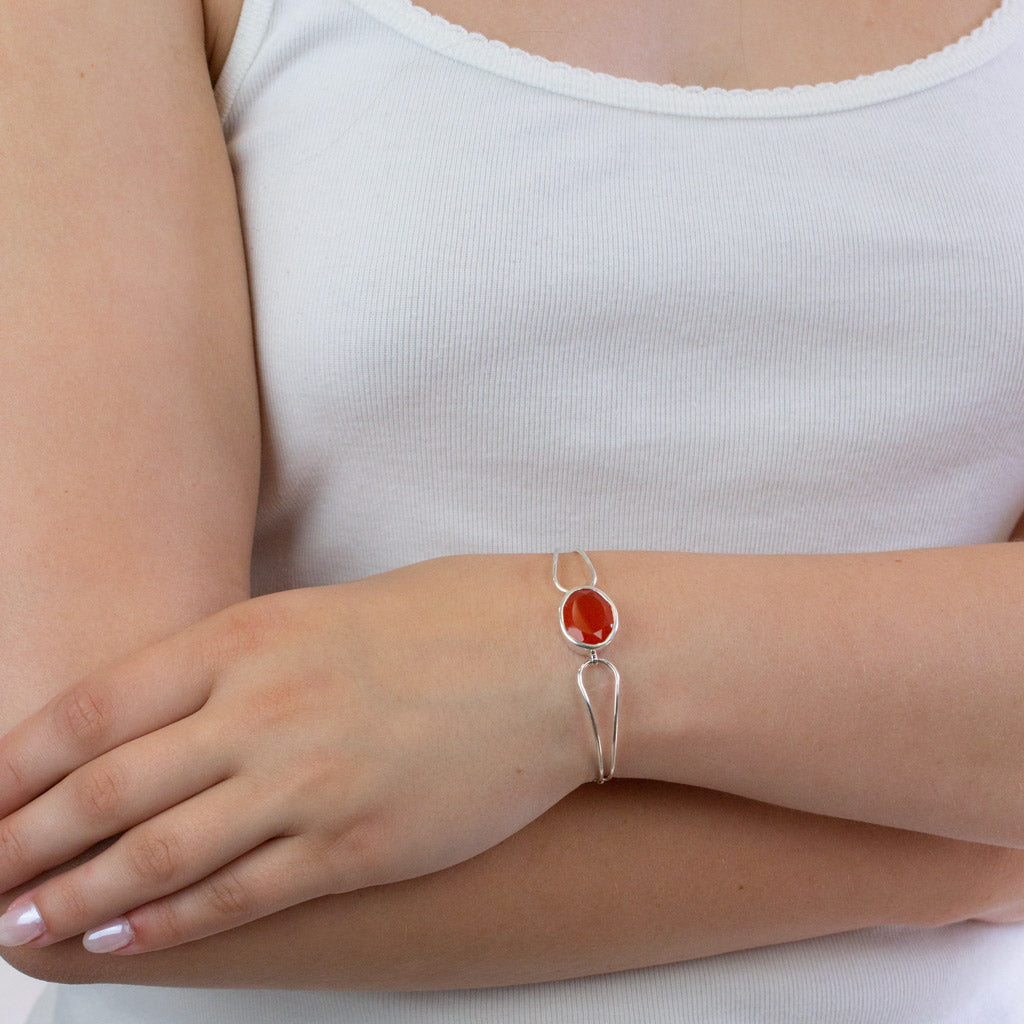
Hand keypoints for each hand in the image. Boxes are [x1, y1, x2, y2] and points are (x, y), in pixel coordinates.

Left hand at [0, 556, 590, 953]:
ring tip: (17, 922)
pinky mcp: (353, 847)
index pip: (91, 712)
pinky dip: (164, 924)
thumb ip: (244, 659)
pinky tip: (115, 938)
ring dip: (70, 897)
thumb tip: (177, 710)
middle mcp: (259, 712)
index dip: (14, 767)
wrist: (557, 656)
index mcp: (247, 639)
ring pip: (152, 858)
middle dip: (17, 843)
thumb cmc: (451, 616)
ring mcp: (304, 785)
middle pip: (102, 794)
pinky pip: (236, 896)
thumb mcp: (326, 610)